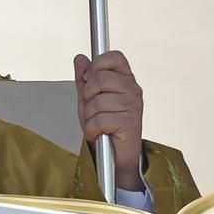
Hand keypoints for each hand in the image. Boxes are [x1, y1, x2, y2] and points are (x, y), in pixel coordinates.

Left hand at [73, 50, 144, 191]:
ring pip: (97, 101)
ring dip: (90, 117)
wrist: (115, 156)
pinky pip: (99, 119)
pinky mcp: (129, 122)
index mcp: (125, 80)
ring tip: (97, 124)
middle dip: (88, 96)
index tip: (89, 79)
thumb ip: (84, 79)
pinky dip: (92, 129)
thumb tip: (80, 59)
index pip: (113, 57)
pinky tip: (99, 133)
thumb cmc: (105, 128)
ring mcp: (133, 105)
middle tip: (92, 109)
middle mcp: (132, 90)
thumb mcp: (89, 100)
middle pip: (100, 77)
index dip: (97, 65)